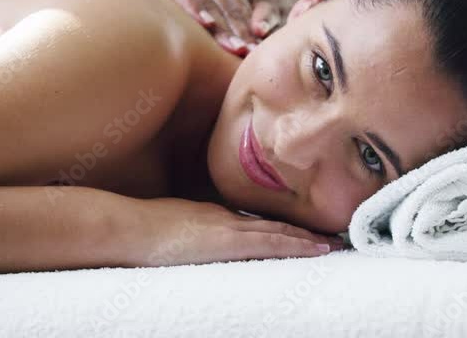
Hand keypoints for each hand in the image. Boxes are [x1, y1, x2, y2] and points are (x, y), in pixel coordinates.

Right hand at [106, 0, 257, 55]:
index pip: (240, 7)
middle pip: (230, 9)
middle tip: (256, 58)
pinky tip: (205, 25)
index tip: (263, 53)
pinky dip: (195, 10)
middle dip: (244, 34)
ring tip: (237, 49)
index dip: (252, 31)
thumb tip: (226, 30)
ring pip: (211, 5)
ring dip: (225, 29)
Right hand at [122, 197, 344, 266]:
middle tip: (336, 241)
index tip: (311, 238)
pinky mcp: (223, 243)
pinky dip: (289, 245)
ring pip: (276, 234)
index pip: (262, 225)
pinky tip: (306, 249)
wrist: (129, 230)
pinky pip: (265, 243)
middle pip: (276, 228)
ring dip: (305, 241)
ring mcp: (226, 231)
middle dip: (306, 237)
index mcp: (217, 218)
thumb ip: (205, 229)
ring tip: (330, 247)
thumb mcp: (183, 224)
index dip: (289, 231)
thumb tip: (221, 238)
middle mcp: (227, 222)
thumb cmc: (147, 229)